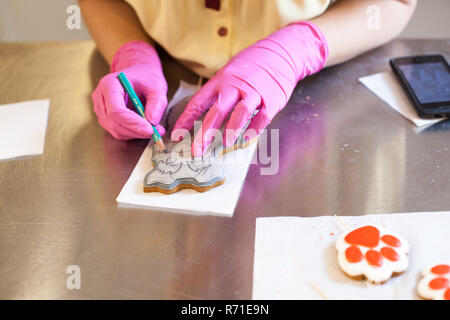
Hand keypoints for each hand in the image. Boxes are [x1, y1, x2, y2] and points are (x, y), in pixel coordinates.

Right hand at [92, 41, 167, 139]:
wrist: (139, 74)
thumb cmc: (146, 78)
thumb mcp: (157, 87)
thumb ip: (157, 103)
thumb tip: (152, 122)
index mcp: (109, 84)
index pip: (116, 110)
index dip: (133, 123)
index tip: (150, 130)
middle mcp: (100, 97)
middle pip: (115, 123)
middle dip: (137, 131)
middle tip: (157, 132)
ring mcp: (101, 109)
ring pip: (116, 130)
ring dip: (136, 133)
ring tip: (155, 129)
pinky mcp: (105, 118)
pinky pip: (118, 131)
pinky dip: (133, 133)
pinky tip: (145, 127)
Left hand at [171, 22, 328, 155]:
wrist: (281, 53)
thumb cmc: (250, 66)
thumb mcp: (229, 73)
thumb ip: (217, 94)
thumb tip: (201, 118)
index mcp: (220, 81)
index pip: (198, 103)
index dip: (186, 120)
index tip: (176, 136)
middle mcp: (234, 86)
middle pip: (217, 111)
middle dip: (205, 132)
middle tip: (197, 150)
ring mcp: (254, 93)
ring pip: (241, 112)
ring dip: (232, 129)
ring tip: (225, 143)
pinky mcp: (272, 99)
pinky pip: (262, 116)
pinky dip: (255, 128)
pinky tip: (248, 138)